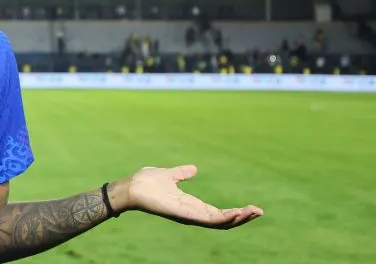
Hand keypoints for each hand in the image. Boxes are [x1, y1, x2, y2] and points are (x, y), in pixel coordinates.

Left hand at [113, 165, 262, 228]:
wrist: (132, 185)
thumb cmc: (146, 182)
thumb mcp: (170, 175)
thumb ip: (182, 173)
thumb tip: (194, 169)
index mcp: (191, 205)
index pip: (218, 213)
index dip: (235, 212)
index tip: (252, 208)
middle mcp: (192, 213)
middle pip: (223, 221)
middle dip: (242, 218)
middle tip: (259, 211)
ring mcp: (189, 216)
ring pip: (219, 223)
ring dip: (237, 218)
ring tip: (254, 212)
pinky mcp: (184, 215)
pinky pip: (208, 220)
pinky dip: (224, 218)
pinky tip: (236, 213)